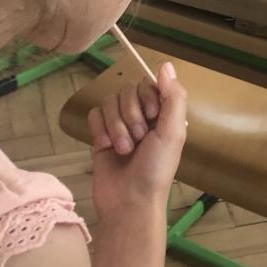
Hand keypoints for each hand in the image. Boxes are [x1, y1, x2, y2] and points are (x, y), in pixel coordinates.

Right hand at [88, 62, 186, 223]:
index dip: (147, 100)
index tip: (153, 120)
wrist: (128, 202)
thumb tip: (165, 64)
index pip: (147, 85)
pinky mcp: (100, 136)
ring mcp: (119, 126)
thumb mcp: (172, 132)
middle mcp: (141, 117)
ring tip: (124, 149)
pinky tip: (105, 146)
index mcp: (162, 115)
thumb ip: (173, 96)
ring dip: (116, 126)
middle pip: (126, 91)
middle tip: (139, 140)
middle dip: (130, 116)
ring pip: (109, 102)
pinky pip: (93, 115)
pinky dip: (100, 129)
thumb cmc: (156, 170)